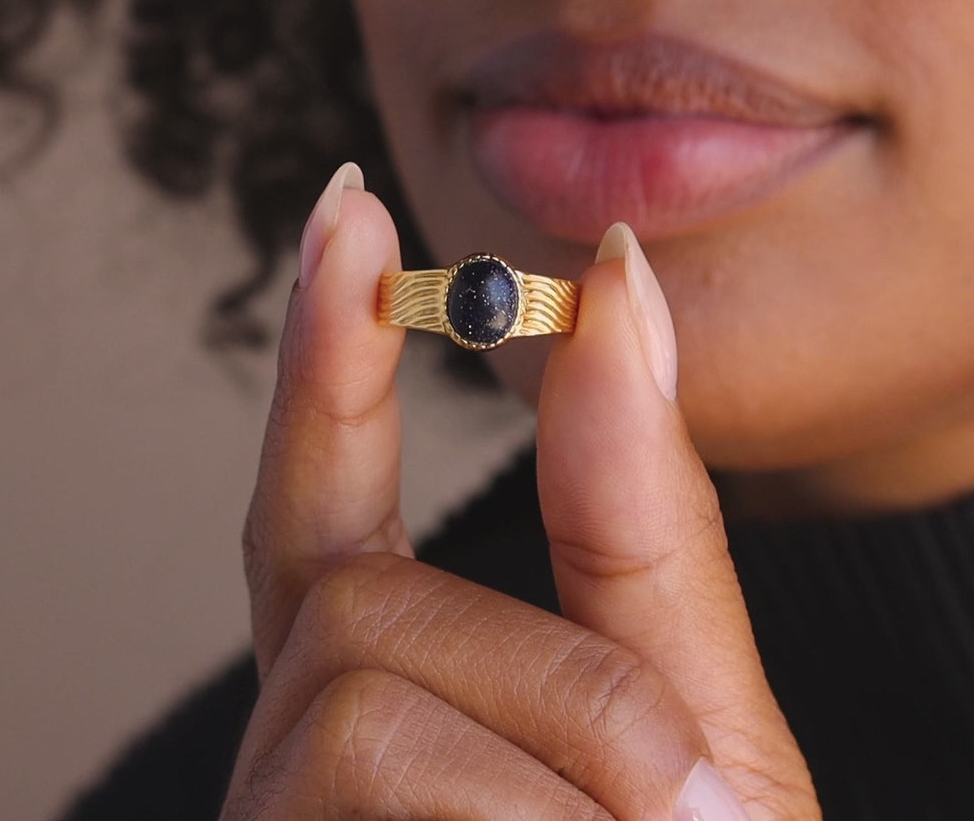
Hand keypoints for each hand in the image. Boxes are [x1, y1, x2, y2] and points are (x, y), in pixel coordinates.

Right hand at [221, 163, 820, 820]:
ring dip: (564, 752)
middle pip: (349, 591)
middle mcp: (307, 741)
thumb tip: (621, 280)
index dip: (325, 358)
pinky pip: (369, 757)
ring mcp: (279, 808)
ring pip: (367, 673)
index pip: (331, 502)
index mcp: (407, 692)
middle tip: (680, 786)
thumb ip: (645, 522)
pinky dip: (522, 819)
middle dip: (552, 674)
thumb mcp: (694, 714)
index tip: (345, 213)